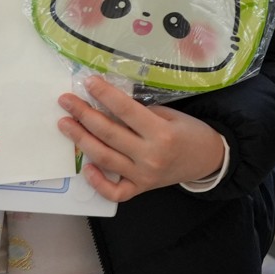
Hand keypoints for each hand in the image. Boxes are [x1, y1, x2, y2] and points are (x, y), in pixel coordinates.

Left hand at [57, 74, 225, 201]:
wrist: (208, 159)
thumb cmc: (191, 132)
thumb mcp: (172, 115)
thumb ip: (142, 114)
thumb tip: (109, 105)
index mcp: (161, 133)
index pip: (125, 110)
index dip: (104, 94)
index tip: (88, 82)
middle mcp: (150, 156)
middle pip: (109, 133)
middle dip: (84, 114)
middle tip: (66, 101)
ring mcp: (143, 175)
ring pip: (104, 158)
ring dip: (81, 140)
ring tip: (65, 124)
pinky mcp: (140, 189)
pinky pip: (114, 191)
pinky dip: (97, 182)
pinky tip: (86, 167)